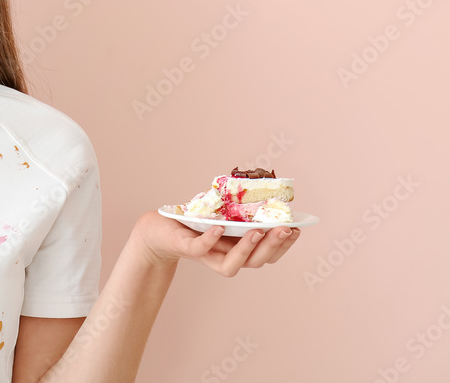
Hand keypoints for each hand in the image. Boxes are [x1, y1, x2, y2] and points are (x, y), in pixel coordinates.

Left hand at [132, 210, 300, 276]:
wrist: (157, 230)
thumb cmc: (192, 221)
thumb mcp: (221, 214)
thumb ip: (239, 210)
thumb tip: (264, 188)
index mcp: (237, 249)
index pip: (267, 255)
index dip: (283, 246)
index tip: (297, 229)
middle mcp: (225, 257)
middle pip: (256, 261)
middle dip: (273, 246)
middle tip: (286, 229)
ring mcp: (206, 256)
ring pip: (231, 265)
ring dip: (247, 249)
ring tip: (258, 230)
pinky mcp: (185, 248)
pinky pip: (200, 249)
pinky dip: (210, 240)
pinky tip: (219, 228)